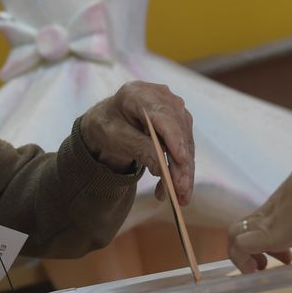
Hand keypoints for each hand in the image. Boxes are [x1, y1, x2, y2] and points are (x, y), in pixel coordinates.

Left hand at [80, 81, 194, 205]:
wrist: (108, 122)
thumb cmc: (106, 126)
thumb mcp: (114, 138)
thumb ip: (137, 148)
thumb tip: (162, 168)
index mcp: (137, 94)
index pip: (162, 116)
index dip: (173, 137)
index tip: (181, 159)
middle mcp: (161, 97)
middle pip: (177, 133)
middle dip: (181, 165)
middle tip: (180, 193)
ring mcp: (173, 108)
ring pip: (185, 143)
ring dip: (184, 172)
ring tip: (179, 198)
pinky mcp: (180, 123)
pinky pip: (184, 148)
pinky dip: (180, 170)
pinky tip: (173, 190)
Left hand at [228, 164, 291, 273]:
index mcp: (282, 210)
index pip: (263, 225)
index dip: (268, 244)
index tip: (287, 258)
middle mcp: (269, 215)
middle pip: (242, 231)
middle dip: (249, 253)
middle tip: (265, 267)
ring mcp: (265, 222)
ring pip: (234, 236)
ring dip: (241, 257)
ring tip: (258, 270)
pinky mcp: (265, 232)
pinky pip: (241, 245)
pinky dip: (244, 257)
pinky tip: (259, 267)